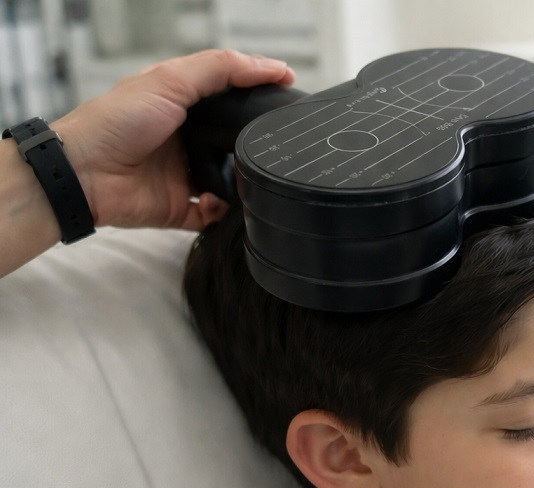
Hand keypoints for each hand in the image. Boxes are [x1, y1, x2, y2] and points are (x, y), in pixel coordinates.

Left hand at [55, 49, 294, 231]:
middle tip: (273, 143)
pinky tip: (216, 201)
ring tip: (249, 176)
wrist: (82, 172)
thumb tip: (271, 67)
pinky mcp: (178, 207)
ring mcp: (183, 174)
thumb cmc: (115, 121)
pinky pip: (212, 214)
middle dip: (254, 144)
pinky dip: (220, 212)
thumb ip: (221, 70)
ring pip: (229, 180)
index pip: (230, 94)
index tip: (291, 90)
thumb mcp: (171, 80)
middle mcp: (185, 138)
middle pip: (234, 139)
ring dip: (241, 181)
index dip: (259, 90)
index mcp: (182, 103)